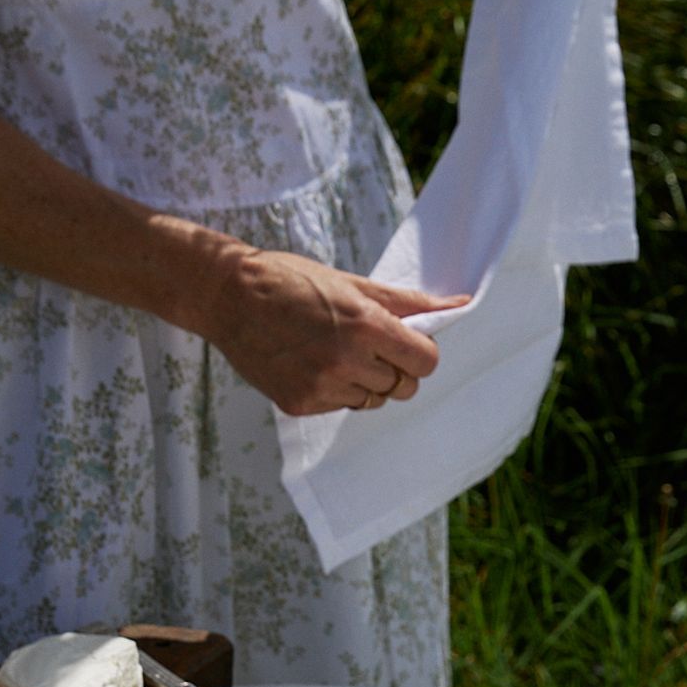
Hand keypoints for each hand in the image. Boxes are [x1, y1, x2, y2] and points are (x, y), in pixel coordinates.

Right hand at [202, 245, 468, 415]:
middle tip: (370, 345)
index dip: (420, 351)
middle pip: (405, 386)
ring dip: (367, 381)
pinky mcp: (300, 404)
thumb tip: (459, 304)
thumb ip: (407, 301)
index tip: (405, 341)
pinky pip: (342, 406)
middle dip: (396, 368)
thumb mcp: (352, 283)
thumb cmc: (291, 281)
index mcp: (365, 326)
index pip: (426, 361)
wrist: (227, 296)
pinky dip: (337, 390)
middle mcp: (346, 361)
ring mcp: (322, 387)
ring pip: (374, 400)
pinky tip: (313, 363)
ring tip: (337, 352)